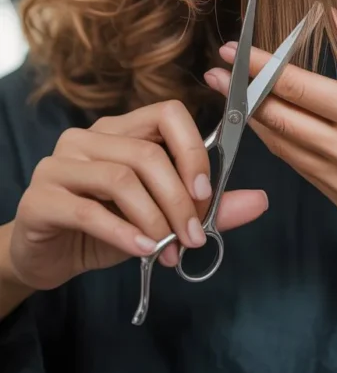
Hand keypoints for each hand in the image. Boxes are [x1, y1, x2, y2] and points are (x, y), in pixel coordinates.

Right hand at [9, 100, 267, 290]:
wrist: (48, 258)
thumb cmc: (106, 230)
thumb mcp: (161, 218)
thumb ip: (208, 209)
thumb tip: (260, 200)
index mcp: (121, 130)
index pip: (167, 113)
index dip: (193, 151)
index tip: (207, 195)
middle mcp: (89, 137)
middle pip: (148, 153)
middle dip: (180, 200)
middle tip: (193, 237)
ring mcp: (60, 163)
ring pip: (121, 179)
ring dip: (155, 218)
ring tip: (168, 250)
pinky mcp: (41, 197)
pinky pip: (89, 210)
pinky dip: (124, 233)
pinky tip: (143, 250)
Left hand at [205, 11, 336, 241]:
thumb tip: (329, 15)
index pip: (295, 87)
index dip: (255, 68)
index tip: (229, 51)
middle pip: (277, 120)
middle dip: (240, 95)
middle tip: (214, 73)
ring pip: (283, 148)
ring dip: (255, 121)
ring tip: (234, 97)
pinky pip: (302, 169)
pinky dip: (282, 144)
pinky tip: (272, 125)